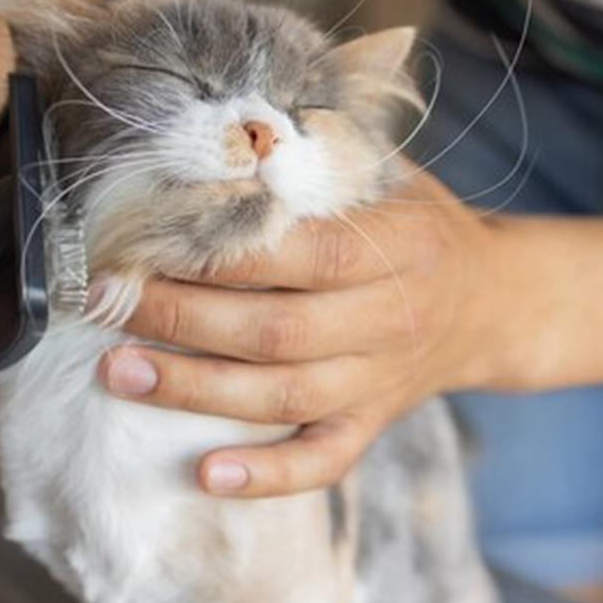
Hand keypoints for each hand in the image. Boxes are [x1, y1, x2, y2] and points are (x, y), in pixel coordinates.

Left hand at [98, 168, 515, 496]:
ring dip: (195, 390)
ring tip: (118, 373)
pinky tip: (205, 475)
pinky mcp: (372, 423)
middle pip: (277, 330)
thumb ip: (318, 154)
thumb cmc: (418, 224)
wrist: (495, 300)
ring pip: (284, 396)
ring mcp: (380, 379)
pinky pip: (323, 460)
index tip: (144, 240)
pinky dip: (266, 475)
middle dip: (181, 319)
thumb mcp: (387, 171)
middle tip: (106, 302)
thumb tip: (228, 127)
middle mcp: (391, 316)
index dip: (218, 252)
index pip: (300, 252)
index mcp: (397, 243)